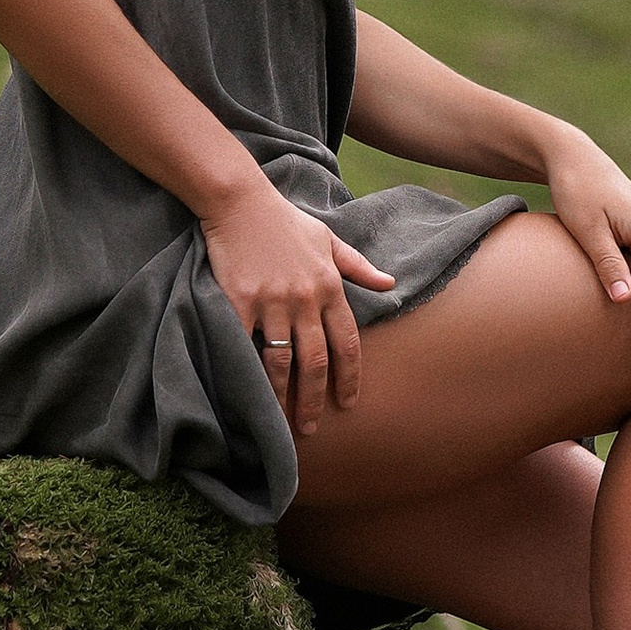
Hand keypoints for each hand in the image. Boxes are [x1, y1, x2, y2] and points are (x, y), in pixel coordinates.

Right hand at [201, 175, 395, 434]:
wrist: (241, 201)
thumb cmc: (285, 221)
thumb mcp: (328, 239)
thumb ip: (358, 266)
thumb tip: (390, 283)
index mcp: (330, 287)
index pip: (348, 343)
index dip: (350, 377)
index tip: (349, 404)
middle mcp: (306, 298)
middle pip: (317, 361)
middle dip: (316, 399)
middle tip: (313, 428)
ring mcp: (272, 301)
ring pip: (282, 361)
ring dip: (283, 396)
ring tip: (281, 422)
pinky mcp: (240, 301)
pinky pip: (245, 345)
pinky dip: (247, 372)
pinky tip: (247, 394)